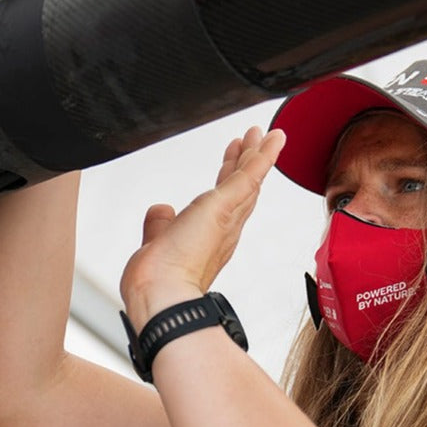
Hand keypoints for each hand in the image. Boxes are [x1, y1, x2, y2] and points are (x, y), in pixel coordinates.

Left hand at [120, 126, 285, 327]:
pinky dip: (263, 155)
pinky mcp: (226, 207)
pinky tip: (272, 137)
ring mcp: (227, 220)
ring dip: (257, 153)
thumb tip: (159, 210)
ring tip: (264, 133)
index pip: (223, 204)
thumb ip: (159, 224)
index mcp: (208, 240)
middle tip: (252, 141)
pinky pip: (249, 175)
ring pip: (248, 179)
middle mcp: (224, 231)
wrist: (164, 294)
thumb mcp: (155, 241)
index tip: (230, 160)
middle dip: (246, 163)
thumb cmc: (157, 280)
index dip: (228, 180)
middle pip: (241, 190)